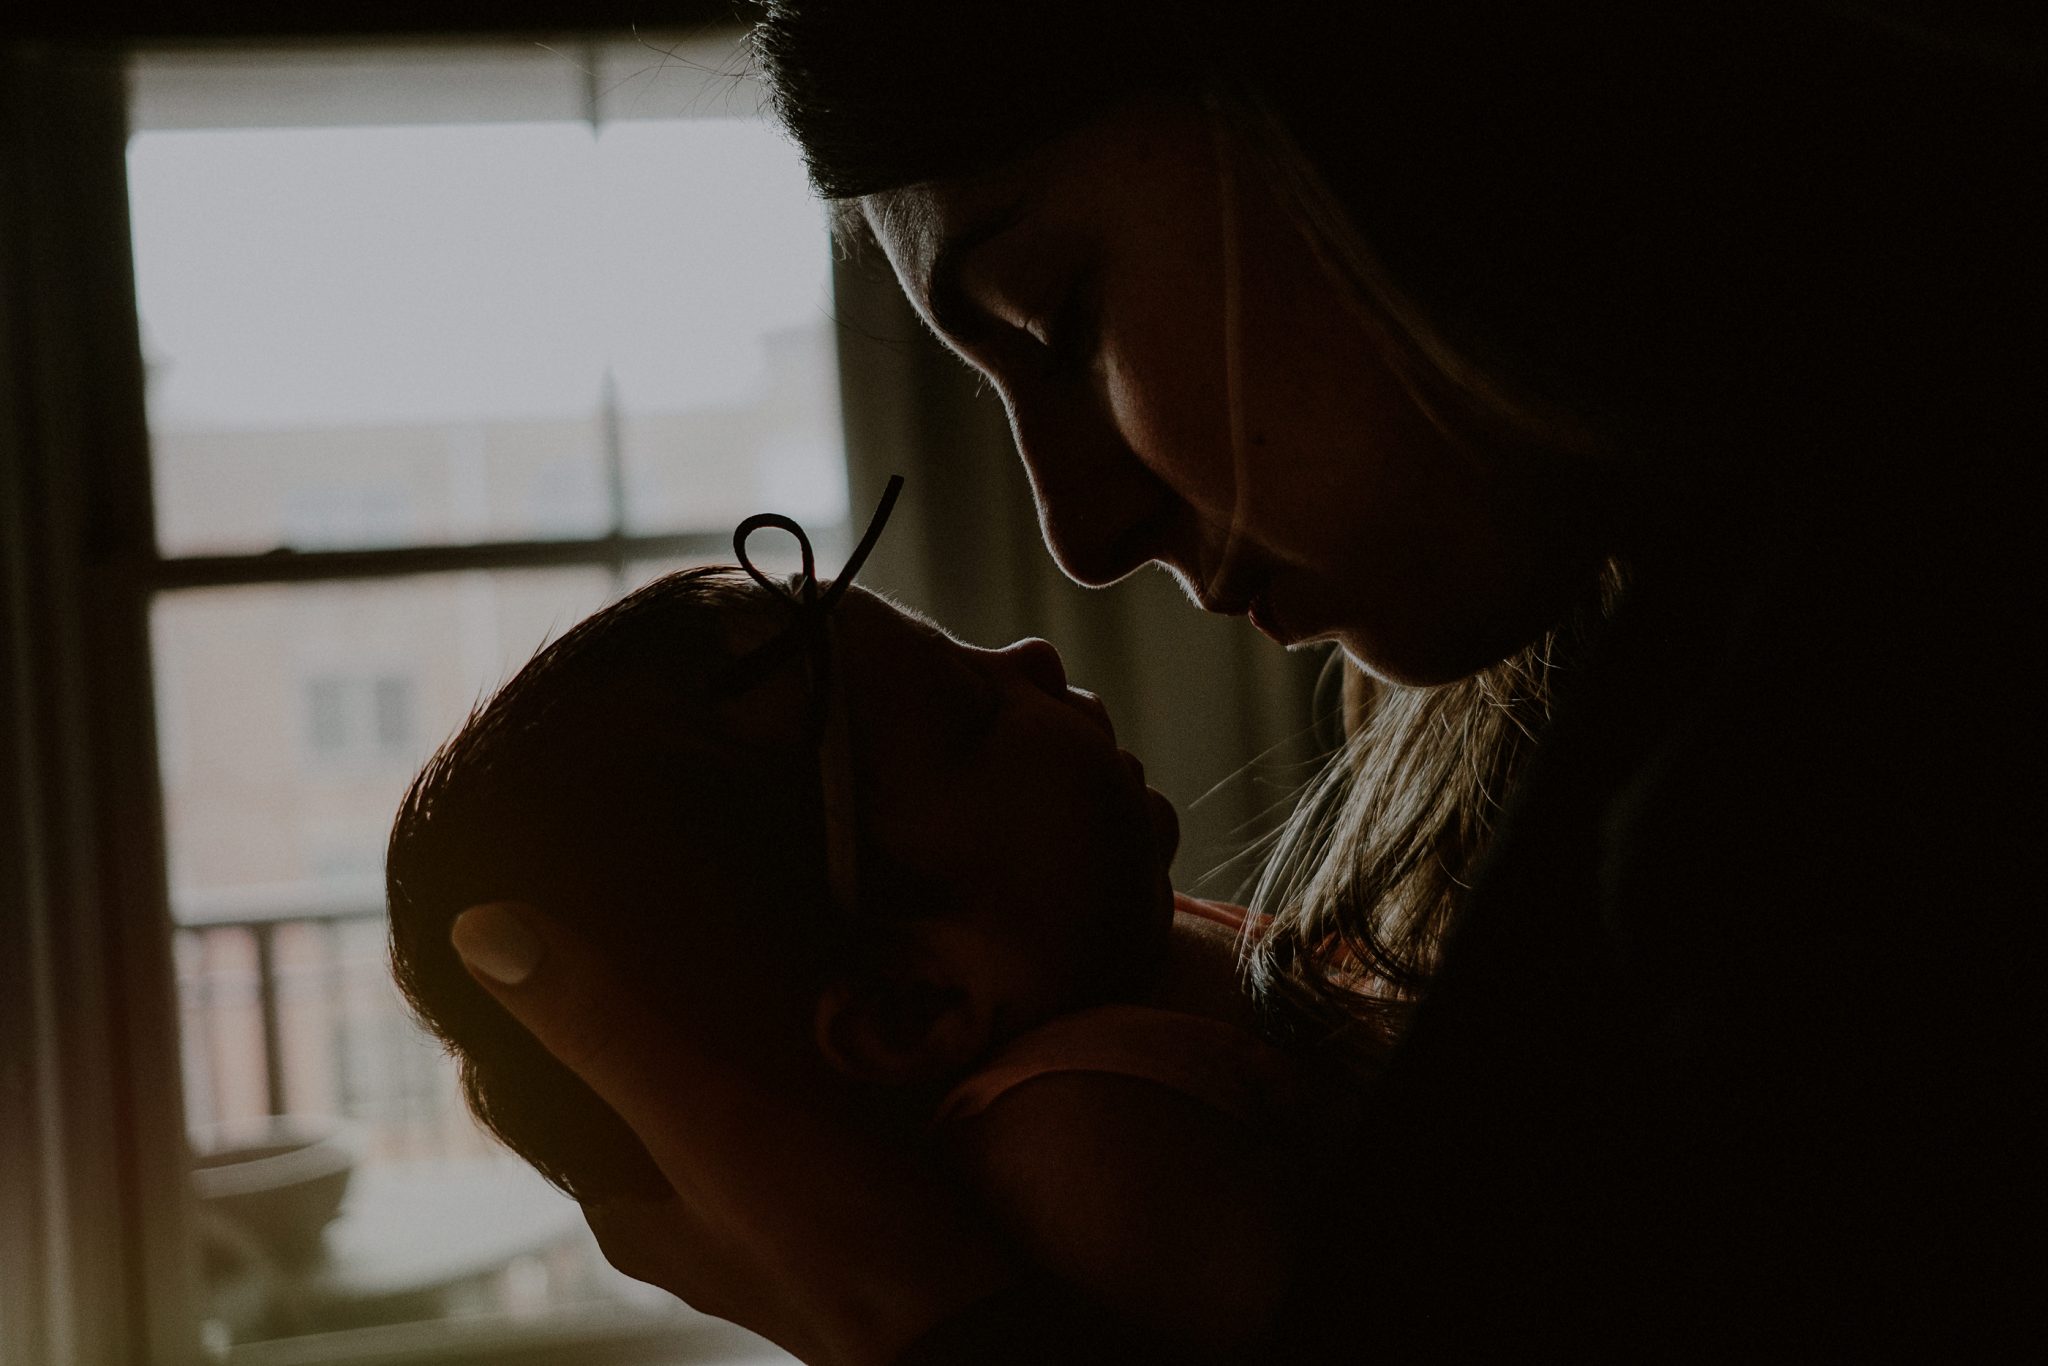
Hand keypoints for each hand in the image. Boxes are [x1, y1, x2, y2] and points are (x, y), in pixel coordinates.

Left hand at [450, 902, 1016, 1365]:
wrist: (980, 1321)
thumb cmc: (838, 1239)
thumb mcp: (710, 1122)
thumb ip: (608, 1034)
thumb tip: (483, 931)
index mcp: (630, 1213)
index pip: (558, 1092)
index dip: (555, 1006)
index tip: (559, 909)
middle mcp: (689, 1214)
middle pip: (646, 1084)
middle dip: (652, 999)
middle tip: (660, 895)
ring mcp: (768, 1203)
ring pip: (723, 1087)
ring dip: (729, 1018)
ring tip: (735, 918)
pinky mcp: (840, 1182)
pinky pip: (796, 1093)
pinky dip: (797, 1042)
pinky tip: (822, 987)